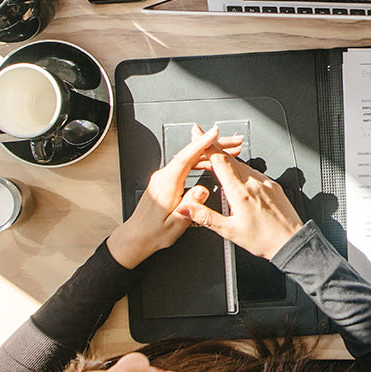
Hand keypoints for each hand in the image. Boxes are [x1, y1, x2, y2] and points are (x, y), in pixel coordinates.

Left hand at [107, 125, 244, 268]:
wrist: (136, 237)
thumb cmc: (152, 233)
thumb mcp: (175, 224)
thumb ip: (190, 206)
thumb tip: (202, 190)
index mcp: (166, 184)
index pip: (185, 157)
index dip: (201, 143)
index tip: (214, 134)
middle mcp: (163, 177)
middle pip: (190, 154)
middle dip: (213, 145)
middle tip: (233, 143)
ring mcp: (164, 177)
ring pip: (190, 158)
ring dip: (209, 153)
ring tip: (229, 152)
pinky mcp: (167, 181)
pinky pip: (186, 164)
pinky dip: (201, 161)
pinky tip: (212, 163)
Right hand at [176, 151, 304, 259]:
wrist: (291, 242)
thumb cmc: (264, 240)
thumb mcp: (229, 231)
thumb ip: (205, 216)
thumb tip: (186, 208)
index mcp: (241, 192)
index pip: (220, 161)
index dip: (207, 146)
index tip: (198, 134)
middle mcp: (254, 183)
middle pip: (230, 159)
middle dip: (214, 150)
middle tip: (203, 145)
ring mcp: (266, 182)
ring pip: (243, 165)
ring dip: (228, 162)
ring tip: (217, 165)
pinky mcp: (274, 185)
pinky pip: (255, 172)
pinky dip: (242, 171)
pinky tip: (239, 179)